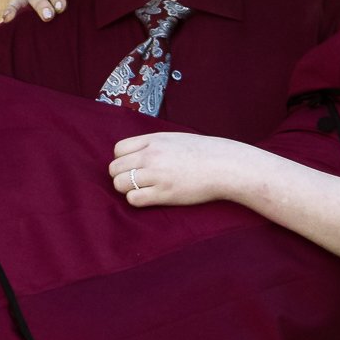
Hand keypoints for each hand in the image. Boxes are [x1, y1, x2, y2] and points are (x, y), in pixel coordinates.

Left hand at [109, 131, 241, 208]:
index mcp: (153, 140)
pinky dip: (137, 200)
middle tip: (137, 182)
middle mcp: (151, 156)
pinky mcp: (163, 193)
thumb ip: (154, 144)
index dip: (122, 161)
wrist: (225, 165)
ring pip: (120, 184)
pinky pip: (133, 199)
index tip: (134, 167)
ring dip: (127, 189)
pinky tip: (150, 198)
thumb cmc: (203, 153)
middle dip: (122, 176)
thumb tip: (136, 154)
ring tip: (143, 190)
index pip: (118, 150)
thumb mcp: (174, 139)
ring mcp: (156, 174)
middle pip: (115, 168)